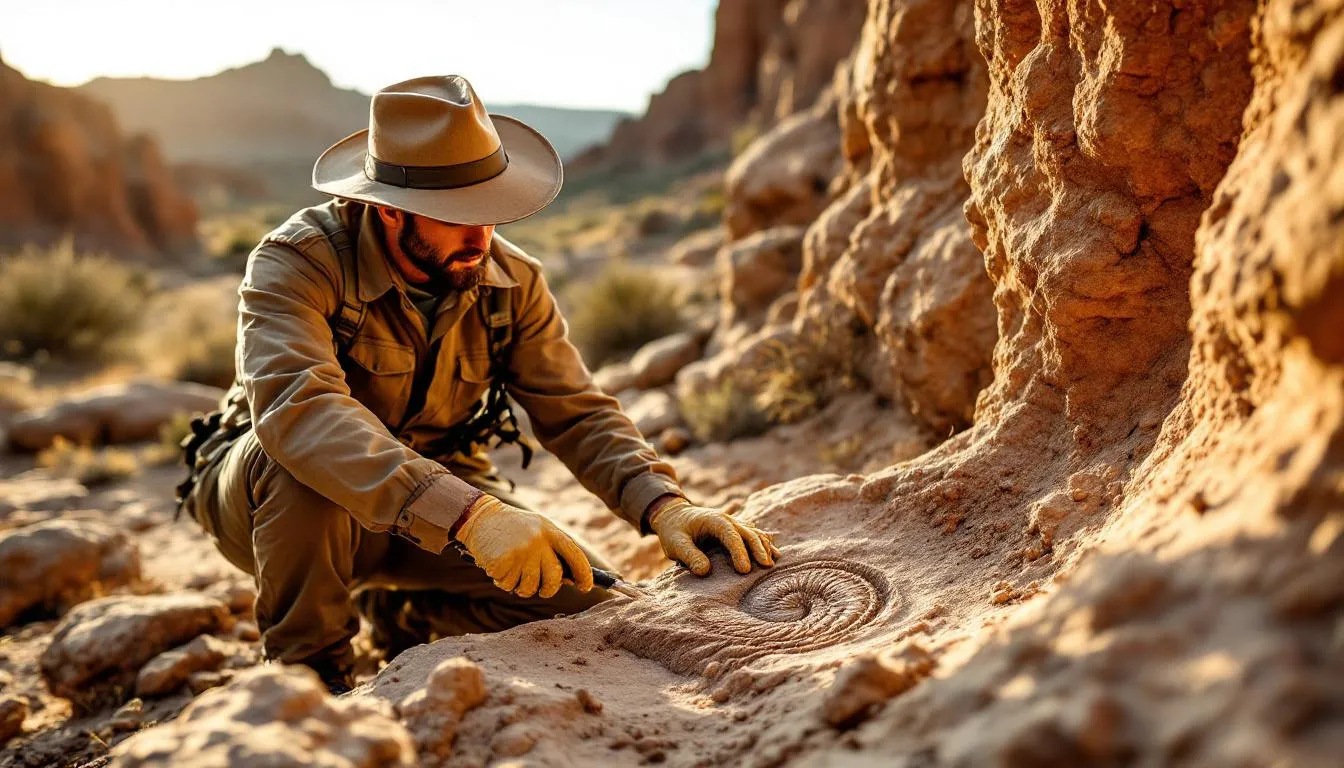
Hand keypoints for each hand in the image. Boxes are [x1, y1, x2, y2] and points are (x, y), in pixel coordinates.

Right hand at [454, 495, 593, 597]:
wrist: (481, 517)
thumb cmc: (513, 528)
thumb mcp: (537, 529)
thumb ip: (553, 550)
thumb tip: (569, 580)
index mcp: (549, 531)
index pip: (574, 555)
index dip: (584, 574)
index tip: (585, 587)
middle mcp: (537, 542)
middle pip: (553, 578)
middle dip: (549, 589)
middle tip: (543, 589)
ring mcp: (519, 552)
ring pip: (529, 587)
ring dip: (522, 587)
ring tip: (514, 572)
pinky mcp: (502, 562)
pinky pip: (508, 586)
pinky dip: (503, 581)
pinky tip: (499, 567)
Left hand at [648, 497, 781, 575]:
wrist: (675, 516)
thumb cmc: (674, 531)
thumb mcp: (675, 544)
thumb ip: (689, 556)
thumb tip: (705, 571)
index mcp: (714, 521)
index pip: (731, 536)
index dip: (740, 552)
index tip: (744, 570)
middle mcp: (727, 520)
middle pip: (748, 533)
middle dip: (759, 549)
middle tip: (766, 567)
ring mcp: (734, 523)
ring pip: (755, 533)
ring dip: (764, 547)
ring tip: (771, 564)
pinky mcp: (736, 530)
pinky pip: (755, 534)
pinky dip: (765, 543)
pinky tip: (774, 554)